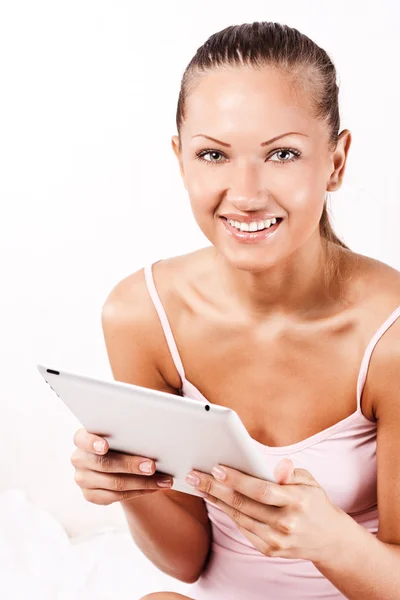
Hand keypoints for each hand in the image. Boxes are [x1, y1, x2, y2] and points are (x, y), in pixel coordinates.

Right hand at [71, 428, 172, 504]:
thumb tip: (153, 437)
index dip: (93, 443)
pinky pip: (117, 496)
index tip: (105, 446)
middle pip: (104, 464)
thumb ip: (127, 435)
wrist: (116, 460)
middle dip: (130, 465)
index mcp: (82, 439)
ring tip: (164, 480)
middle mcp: (79, 459)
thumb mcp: (120, 435)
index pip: (82, 439)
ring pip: (114, 483)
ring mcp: (83, 479)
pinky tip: (154, 487)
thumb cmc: (120, 441)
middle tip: (152, 466)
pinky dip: (139, 492)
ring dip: (142, 483)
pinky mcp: (91, 495)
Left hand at [185, 458, 348, 563]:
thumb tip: (278, 466)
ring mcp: (276, 540)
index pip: (261, 490)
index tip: (217, 467)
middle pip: (243, 504)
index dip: (237, 480)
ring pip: (239, 517)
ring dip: (215, 500)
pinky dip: (227, 513)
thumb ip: (290, 473)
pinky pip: (243, 528)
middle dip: (215, 488)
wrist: (328, 540)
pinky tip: (215, 500)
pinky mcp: (269, 550)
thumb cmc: (313, 502)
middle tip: (194, 475)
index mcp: (297, 502)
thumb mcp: (309, 481)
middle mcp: (286, 524)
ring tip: (199, 485)